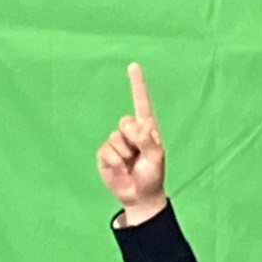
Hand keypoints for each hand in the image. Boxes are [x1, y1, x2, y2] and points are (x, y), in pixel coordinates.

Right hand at [96, 63, 168, 224]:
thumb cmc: (152, 175)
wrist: (139, 196)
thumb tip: (132, 125)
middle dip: (132, 139)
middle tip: (139, 155)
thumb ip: (147, 139)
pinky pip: (106, 151)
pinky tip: (121, 168)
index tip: (133, 66)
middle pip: (125, 122)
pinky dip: (115, 162)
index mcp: (147, 130)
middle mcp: (131, 132)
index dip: (137, 85)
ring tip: (131, 164)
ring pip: (115, 138)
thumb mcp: (156, 157)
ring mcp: (117, 142)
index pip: (141, 103)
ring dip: (125, 154)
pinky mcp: (105, 153)